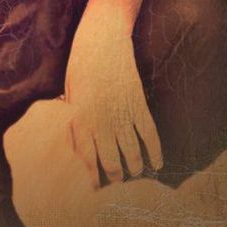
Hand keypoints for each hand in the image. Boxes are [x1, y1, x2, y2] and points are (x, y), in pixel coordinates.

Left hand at [66, 34, 162, 187]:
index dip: (92, 178)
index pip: (87, 159)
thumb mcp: (70, 93)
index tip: (94, 189)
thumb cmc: (80, 64)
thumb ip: (74, 119)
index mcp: (80, 118)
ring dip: (135, 168)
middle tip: (116, 183)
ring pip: (133, 153)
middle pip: (111, 162)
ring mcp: (122, 113)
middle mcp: (101, 121)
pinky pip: (150, 134)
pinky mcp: (139, 103)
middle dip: (115, 178)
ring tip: (135, 175)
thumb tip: (78, 143)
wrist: (102, 38)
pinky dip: (155, 152)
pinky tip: (157, 163)